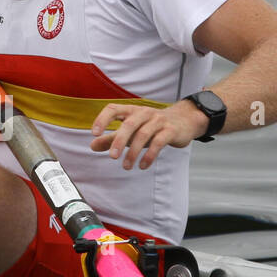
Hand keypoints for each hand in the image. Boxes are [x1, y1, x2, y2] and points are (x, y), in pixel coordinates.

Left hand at [89, 102, 203, 169]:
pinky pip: (158, 142)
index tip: (94, 133)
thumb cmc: (152, 126)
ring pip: (143, 135)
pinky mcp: (170, 130)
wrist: (184, 121)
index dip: (102, 119)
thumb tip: (92, 146)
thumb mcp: (131, 131)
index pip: (113, 109)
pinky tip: (142, 166)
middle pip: (129, 124)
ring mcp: (158, 121)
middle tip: (112, 157)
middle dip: (119, 141)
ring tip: (126, 167)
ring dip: (133, 152)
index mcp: (132, 111)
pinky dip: (149, 155)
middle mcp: (144, 113)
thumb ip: (111, 138)